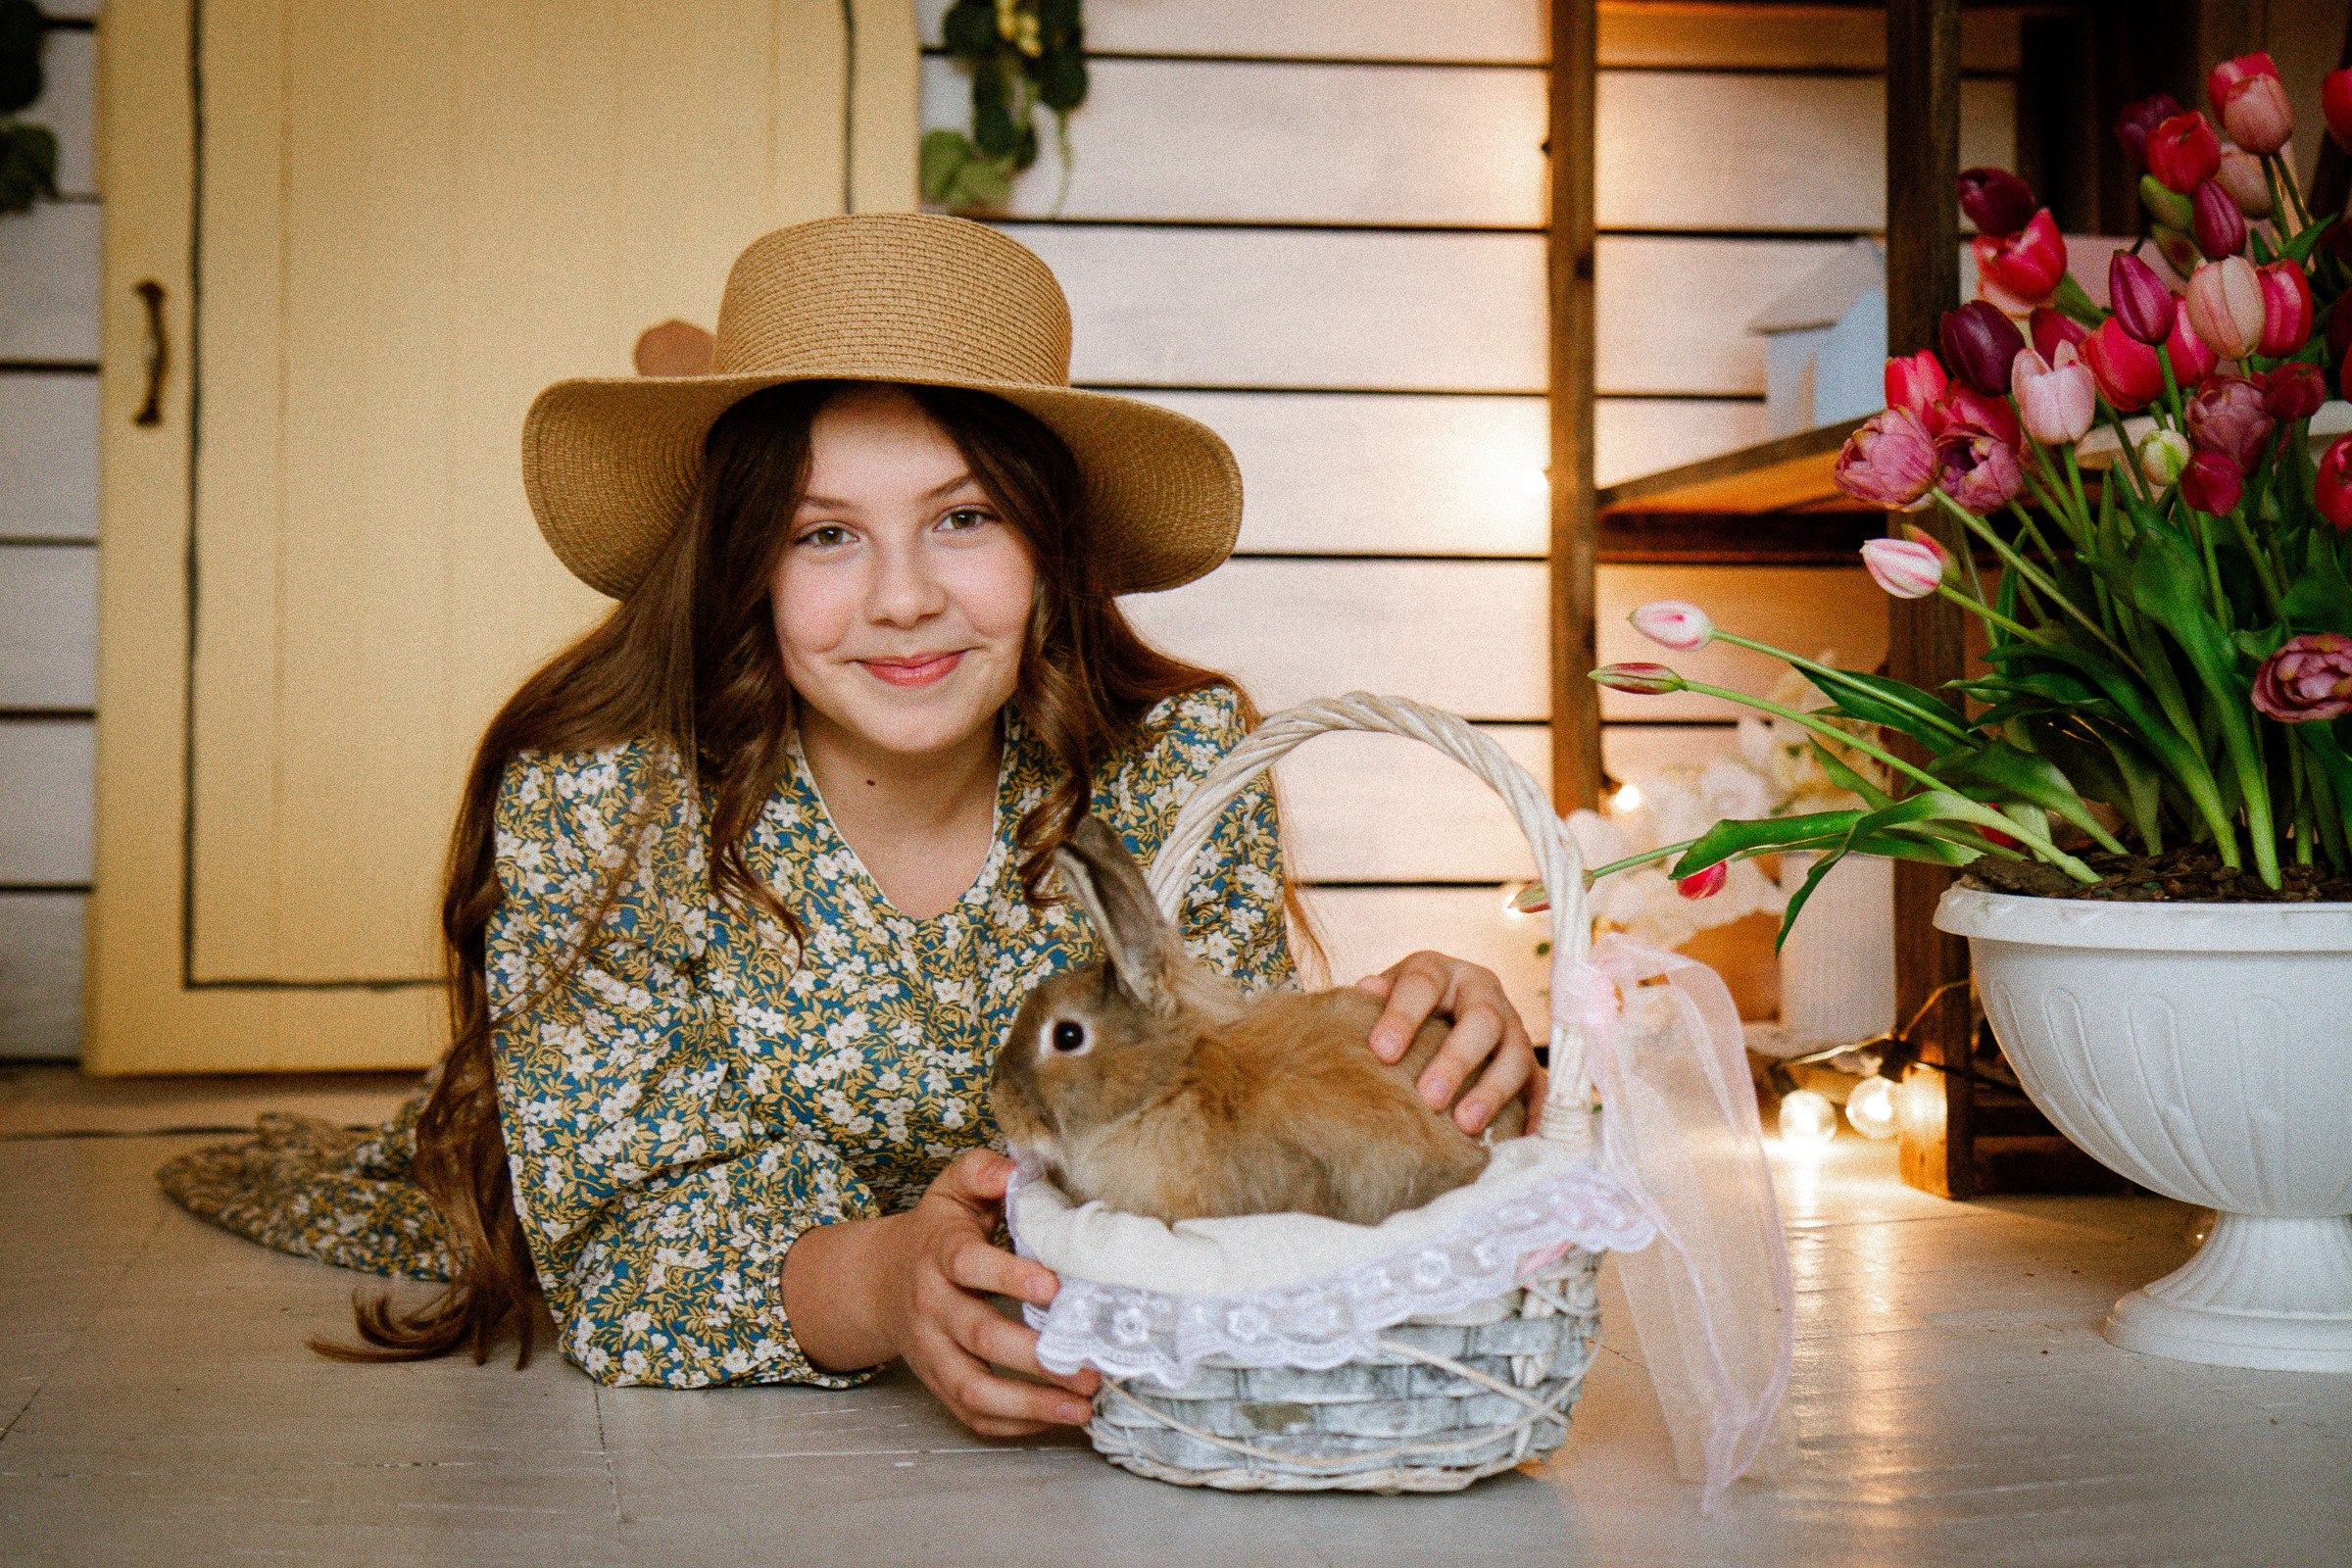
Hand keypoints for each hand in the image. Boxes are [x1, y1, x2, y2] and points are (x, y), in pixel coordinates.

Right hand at [875, 1150, 1100, 1437]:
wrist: (879, 1281)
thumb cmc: (936, 1232)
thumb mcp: (952, 1190)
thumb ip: (982, 1172)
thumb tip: (1015, 1167)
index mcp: (939, 1254)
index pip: (968, 1265)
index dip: (1008, 1277)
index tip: (1054, 1286)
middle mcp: (932, 1307)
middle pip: (979, 1335)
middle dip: (1034, 1354)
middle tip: (1088, 1364)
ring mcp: (932, 1351)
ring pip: (973, 1388)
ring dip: (1029, 1403)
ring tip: (1081, 1407)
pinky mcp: (938, 1383)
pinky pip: (970, 1413)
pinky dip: (1012, 1424)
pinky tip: (1054, 1419)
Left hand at [1356, 951, 1543, 1135]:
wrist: (1444, 1022)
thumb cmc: (1404, 1016)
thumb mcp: (1386, 999)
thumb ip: (1374, 1001)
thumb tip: (1366, 990)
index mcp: (1440, 972)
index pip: (1423, 983)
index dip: (1404, 1016)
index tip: (1381, 1052)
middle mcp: (1483, 993)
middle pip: (1482, 1020)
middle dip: (1456, 1060)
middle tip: (1429, 1098)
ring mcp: (1512, 1028)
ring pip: (1515, 1056)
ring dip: (1492, 1091)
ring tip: (1465, 1125)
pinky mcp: (1529, 1064)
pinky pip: (1539, 1088)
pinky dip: (1531, 1114)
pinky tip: (1515, 1138)